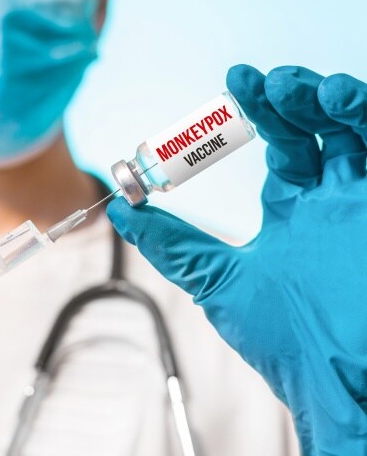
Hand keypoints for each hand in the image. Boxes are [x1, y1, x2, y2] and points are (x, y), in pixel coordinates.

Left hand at [107, 65, 366, 454]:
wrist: (338, 383)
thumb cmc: (284, 340)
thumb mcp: (217, 281)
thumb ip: (173, 246)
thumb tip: (122, 212)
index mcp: (293, 210)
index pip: (279, 143)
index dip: (258, 112)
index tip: (234, 83)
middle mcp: (332, 197)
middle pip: (315, 126)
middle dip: (286, 96)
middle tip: (250, 82)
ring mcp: (363, 198)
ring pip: (354, 127)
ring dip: (325, 97)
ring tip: (290, 87)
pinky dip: (364, 115)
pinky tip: (337, 101)